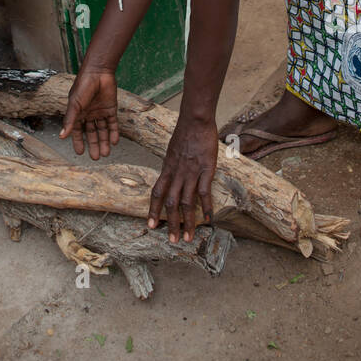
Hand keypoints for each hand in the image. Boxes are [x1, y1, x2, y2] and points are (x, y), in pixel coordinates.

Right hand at [59, 65, 118, 159]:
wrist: (99, 72)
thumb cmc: (83, 87)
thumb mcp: (75, 105)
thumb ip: (70, 120)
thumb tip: (61, 136)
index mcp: (78, 113)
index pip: (78, 131)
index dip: (79, 142)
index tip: (80, 153)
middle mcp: (89, 114)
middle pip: (91, 133)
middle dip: (93, 145)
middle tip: (96, 158)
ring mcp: (100, 112)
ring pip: (103, 130)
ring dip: (104, 141)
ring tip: (106, 154)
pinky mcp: (111, 109)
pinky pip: (113, 124)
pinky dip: (114, 132)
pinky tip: (115, 141)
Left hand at [147, 116, 217, 243]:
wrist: (195, 120)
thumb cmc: (185, 133)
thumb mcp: (172, 151)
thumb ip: (171, 166)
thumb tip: (170, 176)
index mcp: (167, 169)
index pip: (157, 193)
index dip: (152, 210)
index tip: (150, 226)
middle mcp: (177, 173)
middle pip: (170, 203)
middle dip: (170, 223)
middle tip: (171, 240)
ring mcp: (191, 172)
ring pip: (186, 202)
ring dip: (187, 222)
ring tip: (187, 237)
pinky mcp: (206, 169)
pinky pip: (205, 192)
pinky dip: (206, 207)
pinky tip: (209, 220)